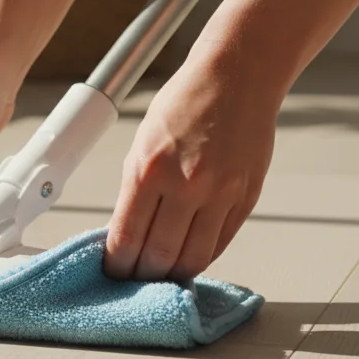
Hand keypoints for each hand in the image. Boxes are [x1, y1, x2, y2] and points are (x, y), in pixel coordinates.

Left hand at [104, 53, 280, 281]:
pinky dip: (201, 257)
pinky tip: (188, 257)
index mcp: (149, 170)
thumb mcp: (143, 144)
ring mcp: (220, 194)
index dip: (117, 265)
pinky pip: (220, 244)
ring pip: (192, 259)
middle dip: (142, 276)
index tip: (112, 271)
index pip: (127, 239)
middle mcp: (185, 185)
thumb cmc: (185, 104)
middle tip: (135, 280)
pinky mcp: (246, 198)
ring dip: (173, 274)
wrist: (236, 79)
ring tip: (161, 275)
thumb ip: (137, 190)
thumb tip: (128, 234)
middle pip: (159, 257)